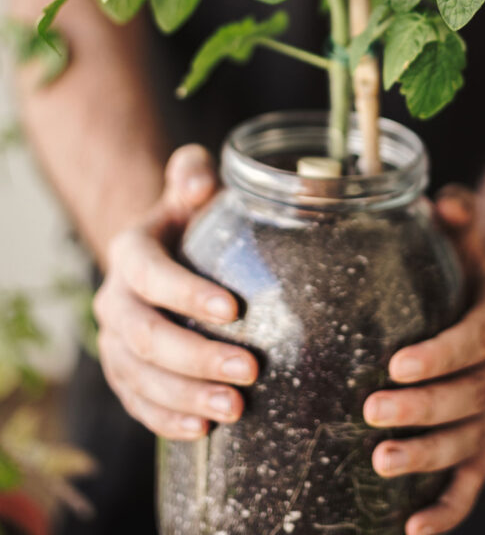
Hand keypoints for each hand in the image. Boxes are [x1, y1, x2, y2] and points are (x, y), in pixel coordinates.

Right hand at [93, 145, 257, 439]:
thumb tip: (200, 180)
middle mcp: (113, 299)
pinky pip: (138, 404)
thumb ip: (192, 174)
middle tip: (250, 370)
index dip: (187, 294)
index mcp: (130, 251)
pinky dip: (168, 420)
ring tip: (236, 408)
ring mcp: (115, 342)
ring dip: (188, 396)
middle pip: (146, 336)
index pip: (150, 274)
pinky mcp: (125, 374)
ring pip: (141, 377)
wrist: (162, 254)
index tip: (235, 310)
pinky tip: (204, 431)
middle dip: (197, 357)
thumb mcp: (191, 189)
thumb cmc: (188, 219)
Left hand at [363, 186, 484, 534]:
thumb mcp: (462, 239)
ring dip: (428, 457)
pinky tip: (411, 528)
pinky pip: (472, 480)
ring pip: (471, 441)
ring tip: (380, 462)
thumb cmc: (461, 270)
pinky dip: (448, 507)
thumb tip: (446, 201)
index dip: (442, 355)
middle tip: (372, 412)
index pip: (477, 339)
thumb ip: (457, 217)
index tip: (396, 364)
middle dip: (422, 409)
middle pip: (471, 396)